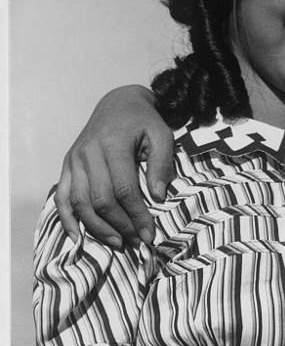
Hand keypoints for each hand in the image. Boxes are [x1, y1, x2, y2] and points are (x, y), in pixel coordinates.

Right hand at [55, 85, 174, 247]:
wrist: (118, 103)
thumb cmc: (144, 121)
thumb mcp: (162, 135)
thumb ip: (162, 163)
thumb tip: (157, 196)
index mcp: (113, 144)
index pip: (124, 189)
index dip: (137, 215)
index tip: (150, 233)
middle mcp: (88, 153)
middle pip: (100, 199)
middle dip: (120, 225)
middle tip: (138, 240)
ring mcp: (74, 160)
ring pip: (80, 202)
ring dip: (97, 227)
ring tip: (118, 242)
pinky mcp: (67, 165)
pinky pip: (62, 196)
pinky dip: (67, 218)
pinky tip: (78, 235)